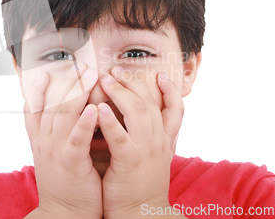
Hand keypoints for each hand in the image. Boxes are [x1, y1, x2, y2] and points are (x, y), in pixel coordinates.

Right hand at [24, 62, 102, 218]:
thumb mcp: (57, 154)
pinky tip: (92, 108)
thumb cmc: (66, 182)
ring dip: (77, 93)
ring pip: (63, 115)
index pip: (35, 108)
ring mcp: (56, 151)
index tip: (47, 71)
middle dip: (66, 82)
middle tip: (80, 65)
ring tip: (89, 75)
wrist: (64, 214)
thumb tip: (72, 112)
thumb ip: (61, 133)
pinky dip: (84, 123)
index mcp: (41, 140)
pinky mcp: (71, 163)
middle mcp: (45, 142)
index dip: (39, 88)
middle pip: (52, 104)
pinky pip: (76, 139)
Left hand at [98, 67, 183, 218]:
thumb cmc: (141, 185)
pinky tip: (99, 108)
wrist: (141, 215)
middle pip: (150, 103)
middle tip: (115, 70)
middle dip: (133, 83)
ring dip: (120, 93)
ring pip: (138, 112)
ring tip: (105, 79)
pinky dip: (110, 120)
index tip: (160, 75)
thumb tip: (140, 119)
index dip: (170, 90)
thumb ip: (150, 137)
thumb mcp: (153, 158)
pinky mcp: (129, 161)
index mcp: (164, 140)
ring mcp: (146, 150)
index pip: (175, 109)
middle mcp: (158, 141)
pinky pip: (120, 136)